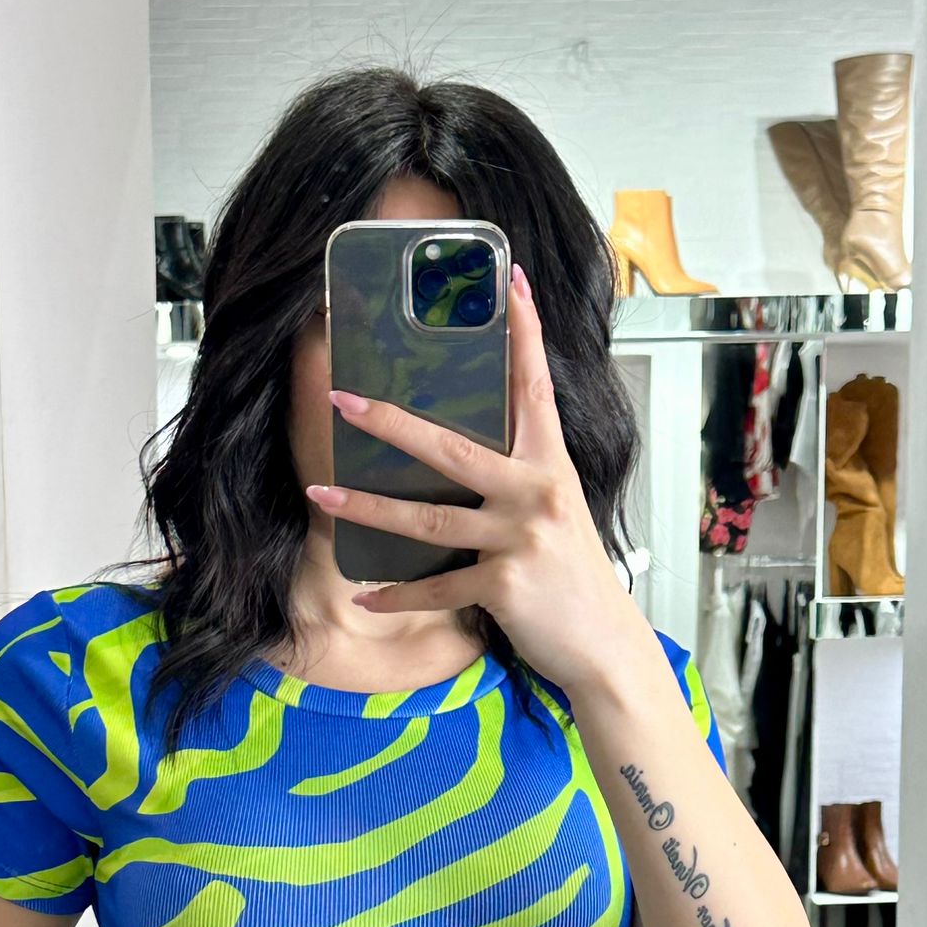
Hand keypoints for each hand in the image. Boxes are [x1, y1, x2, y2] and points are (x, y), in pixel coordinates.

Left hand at [305, 262, 638, 695]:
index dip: (524, 333)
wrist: (605, 645)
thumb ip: (520, 482)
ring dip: (366, 509)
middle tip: (345, 398)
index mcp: (551, 466)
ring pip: (427, 519)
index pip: (534, 387)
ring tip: (322, 492)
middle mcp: (537, 493)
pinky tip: (366, 596)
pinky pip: (437, 587)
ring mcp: (520, 539)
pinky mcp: (505, 585)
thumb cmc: (574, 580)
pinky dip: (397, 597)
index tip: (509, 281)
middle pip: (451, 448)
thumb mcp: (556, 516)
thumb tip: (463, 458)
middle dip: (392, 422)